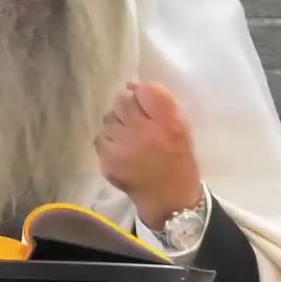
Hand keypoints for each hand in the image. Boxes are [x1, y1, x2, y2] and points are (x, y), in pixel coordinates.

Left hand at [96, 81, 201, 229]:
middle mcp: (143, 132)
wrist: (169, 197)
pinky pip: (100, 139)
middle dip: (127, 109)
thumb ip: (159, 102)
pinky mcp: (108, 161)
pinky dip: (109, 142)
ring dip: (116, 125)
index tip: (145, 107)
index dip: (142, 96)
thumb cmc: (177, 157)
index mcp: (168, 123)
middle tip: (136, 124)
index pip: (145, 91)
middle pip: (121, 101)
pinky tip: (122, 152)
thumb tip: (130, 84)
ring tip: (129, 140)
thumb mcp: (180, 125)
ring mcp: (122, 148)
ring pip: (108, 119)